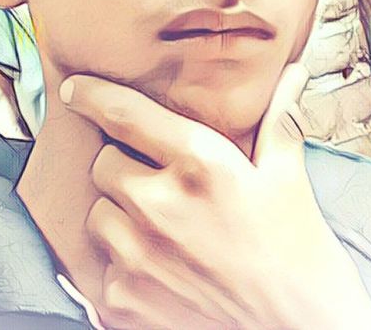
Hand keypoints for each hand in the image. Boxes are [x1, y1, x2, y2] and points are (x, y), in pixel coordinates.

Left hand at [60, 65, 370, 329]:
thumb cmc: (297, 253)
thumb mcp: (287, 178)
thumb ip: (279, 119)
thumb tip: (293, 70)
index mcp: (200, 164)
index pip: (125, 114)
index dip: (91, 95)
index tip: (74, 88)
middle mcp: (161, 206)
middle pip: (104, 163)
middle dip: (124, 165)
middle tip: (156, 180)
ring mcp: (139, 256)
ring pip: (98, 212)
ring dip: (118, 213)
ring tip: (158, 225)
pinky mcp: (125, 300)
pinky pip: (102, 263)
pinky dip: (122, 261)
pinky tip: (160, 265)